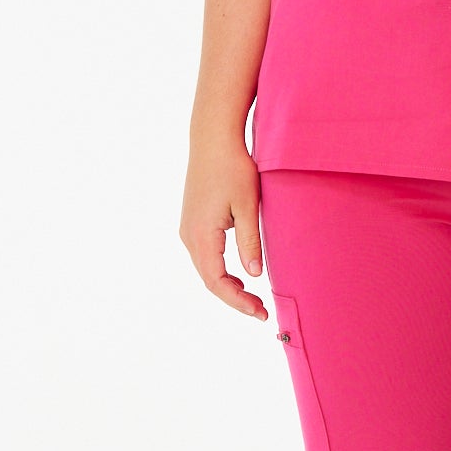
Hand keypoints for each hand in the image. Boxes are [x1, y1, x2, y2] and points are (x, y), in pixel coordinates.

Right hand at [179, 133, 269, 319]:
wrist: (213, 139)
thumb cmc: (233, 168)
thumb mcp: (248, 206)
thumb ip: (250, 242)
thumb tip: (254, 275)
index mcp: (201, 235)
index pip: (217, 282)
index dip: (238, 301)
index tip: (261, 312)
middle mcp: (189, 235)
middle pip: (209, 279)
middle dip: (234, 298)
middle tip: (261, 310)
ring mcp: (188, 228)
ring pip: (206, 268)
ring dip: (227, 286)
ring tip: (252, 297)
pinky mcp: (193, 221)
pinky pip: (205, 255)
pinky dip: (221, 270)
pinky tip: (239, 274)